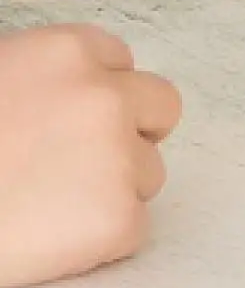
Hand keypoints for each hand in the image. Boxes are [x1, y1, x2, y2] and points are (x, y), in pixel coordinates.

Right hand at [0, 24, 182, 287]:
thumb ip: (40, 76)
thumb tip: (64, 90)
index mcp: (67, 52)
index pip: (121, 61)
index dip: (100, 90)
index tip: (75, 114)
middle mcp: (105, 98)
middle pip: (161, 109)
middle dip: (134, 130)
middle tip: (84, 159)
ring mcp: (119, 160)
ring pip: (147, 172)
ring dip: (112, 186)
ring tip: (44, 198)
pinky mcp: (120, 221)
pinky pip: (132, 227)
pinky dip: (98, 236)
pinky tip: (47, 233)